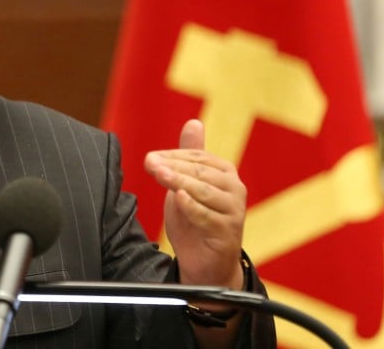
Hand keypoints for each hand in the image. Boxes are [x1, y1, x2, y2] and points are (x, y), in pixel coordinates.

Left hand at [144, 119, 245, 288]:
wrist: (203, 262)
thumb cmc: (194, 219)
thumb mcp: (186, 184)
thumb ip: (188, 156)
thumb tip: (193, 121)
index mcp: (223, 172)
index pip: (196, 158)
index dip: (172, 156)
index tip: (150, 158)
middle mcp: (234, 188)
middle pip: (200, 173)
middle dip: (172, 167)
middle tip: (149, 163)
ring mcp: (234, 210)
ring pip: (204, 192)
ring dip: (179, 182)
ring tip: (159, 175)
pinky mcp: (229, 232)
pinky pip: (209, 217)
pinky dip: (193, 207)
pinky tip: (179, 198)